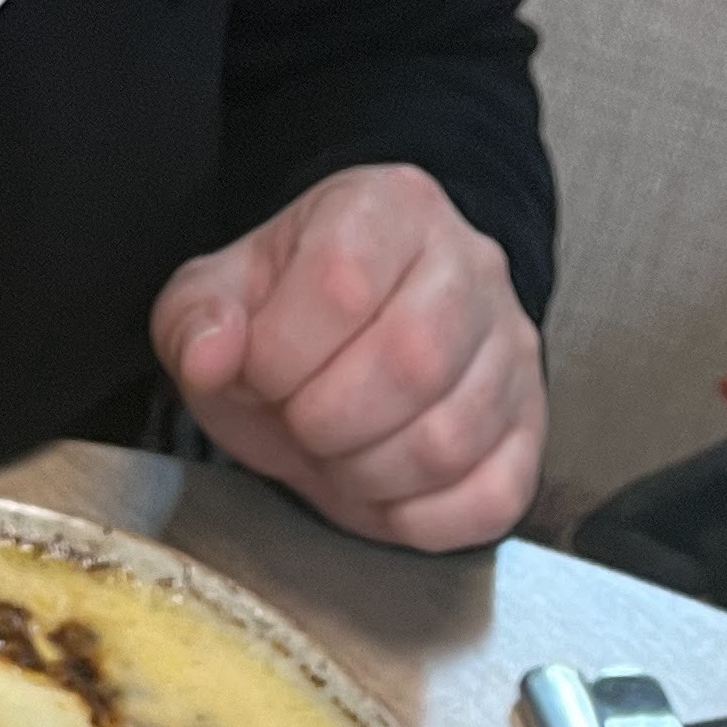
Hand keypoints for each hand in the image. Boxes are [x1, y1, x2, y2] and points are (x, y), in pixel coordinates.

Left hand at [151, 164, 544, 552]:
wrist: (356, 345)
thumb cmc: (293, 323)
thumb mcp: (221, 301)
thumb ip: (196, 319)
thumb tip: (209, 355)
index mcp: (389, 208)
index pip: (341, 280)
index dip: (281, 353)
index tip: (259, 374)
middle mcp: (469, 266)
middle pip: (411, 361)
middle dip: (326, 422)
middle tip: (299, 423)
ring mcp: (511, 349)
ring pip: (450, 440)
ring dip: (369, 475)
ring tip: (339, 454)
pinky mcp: (530, 428)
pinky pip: (491, 498)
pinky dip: (421, 519)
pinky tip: (385, 491)